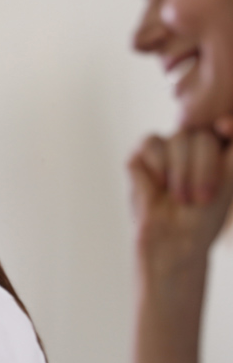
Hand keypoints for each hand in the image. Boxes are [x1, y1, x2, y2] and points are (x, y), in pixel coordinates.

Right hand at [129, 122, 232, 283]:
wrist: (173, 240)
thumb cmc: (204, 217)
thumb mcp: (229, 180)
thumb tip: (223, 121)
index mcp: (215, 149)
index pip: (222, 126)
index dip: (227, 126)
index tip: (225, 130)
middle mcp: (189, 146)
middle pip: (200, 136)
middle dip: (203, 170)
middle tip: (200, 198)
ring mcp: (162, 150)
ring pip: (177, 139)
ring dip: (181, 173)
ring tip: (179, 198)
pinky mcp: (138, 159)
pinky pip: (151, 146)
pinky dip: (158, 168)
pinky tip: (159, 187)